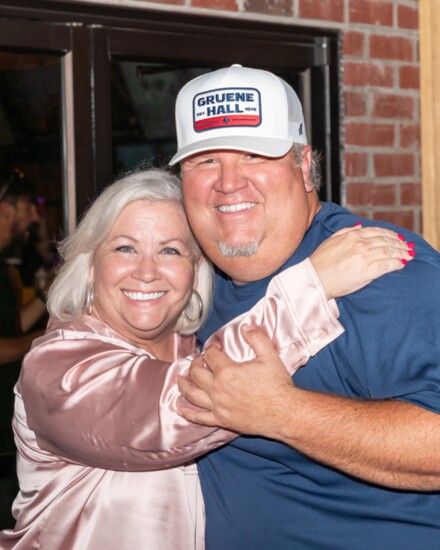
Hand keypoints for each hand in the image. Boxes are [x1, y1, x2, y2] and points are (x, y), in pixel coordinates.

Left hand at [178, 326, 292, 435]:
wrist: (285, 413)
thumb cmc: (278, 384)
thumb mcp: (269, 355)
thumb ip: (256, 338)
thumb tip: (245, 327)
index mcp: (227, 372)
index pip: (210, 356)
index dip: (211, 348)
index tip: (215, 347)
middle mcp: (217, 389)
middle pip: (196, 374)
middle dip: (195, 364)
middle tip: (199, 361)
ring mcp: (218, 406)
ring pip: (192, 394)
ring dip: (184, 385)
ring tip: (180, 379)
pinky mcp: (222, 421)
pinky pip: (199, 418)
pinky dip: (188, 413)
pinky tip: (181, 409)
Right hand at [310, 225, 414, 298]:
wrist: (315, 279)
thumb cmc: (319, 262)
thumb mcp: (330, 240)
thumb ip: (345, 231)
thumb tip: (359, 225)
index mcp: (352, 236)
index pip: (377, 231)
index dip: (389, 234)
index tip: (397, 237)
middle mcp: (360, 244)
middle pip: (386, 240)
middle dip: (399, 243)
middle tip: (407, 247)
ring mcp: (365, 257)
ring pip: (389, 251)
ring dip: (401, 253)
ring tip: (408, 255)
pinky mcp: (368, 270)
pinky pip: (387, 264)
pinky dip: (396, 263)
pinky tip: (401, 264)